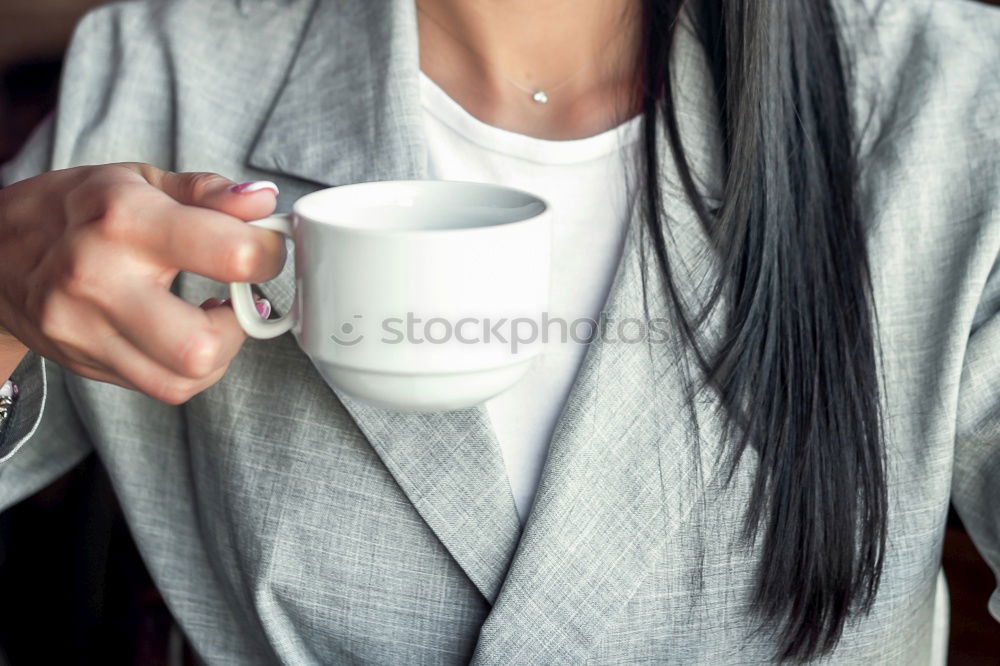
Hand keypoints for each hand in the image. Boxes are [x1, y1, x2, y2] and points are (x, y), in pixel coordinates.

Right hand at [0, 164, 283, 402]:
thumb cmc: (73, 208)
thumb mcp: (137, 179)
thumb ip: (208, 192)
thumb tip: (264, 204)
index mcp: (124, 219)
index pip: (231, 254)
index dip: (268, 254)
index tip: (265, 249)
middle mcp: (100, 279)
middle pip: (201, 345)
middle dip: (242, 324)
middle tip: (238, 296)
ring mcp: (85, 330)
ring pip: (184, 378)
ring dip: (220, 352)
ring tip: (212, 317)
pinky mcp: (85, 362)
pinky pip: (163, 387)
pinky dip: (191, 369)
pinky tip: (185, 335)